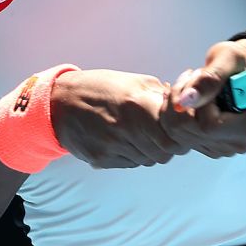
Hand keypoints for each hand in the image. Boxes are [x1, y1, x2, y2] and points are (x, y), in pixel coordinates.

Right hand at [50, 69, 189, 168]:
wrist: (59, 102)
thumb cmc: (99, 87)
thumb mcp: (133, 81)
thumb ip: (160, 95)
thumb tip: (186, 105)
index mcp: (136, 106)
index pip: (175, 135)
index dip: (181, 133)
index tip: (177, 124)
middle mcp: (125, 129)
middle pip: (164, 152)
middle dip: (169, 143)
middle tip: (163, 131)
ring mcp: (112, 148)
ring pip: (149, 160)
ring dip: (152, 149)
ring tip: (142, 133)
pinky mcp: (101, 160)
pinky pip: (130, 163)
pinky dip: (135, 154)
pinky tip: (127, 139)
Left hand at [159, 39, 245, 158]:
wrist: (240, 68)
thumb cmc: (239, 60)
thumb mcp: (228, 58)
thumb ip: (210, 79)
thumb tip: (185, 101)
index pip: (209, 126)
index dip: (198, 101)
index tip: (202, 78)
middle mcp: (239, 143)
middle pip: (189, 131)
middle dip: (180, 99)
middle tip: (192, 76)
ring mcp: (222, 148)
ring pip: (178, 132)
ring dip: (175, 103)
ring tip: (191, 83)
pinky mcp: (207, 146)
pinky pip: (176, 134)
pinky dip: (173, 111)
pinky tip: (185, 95)